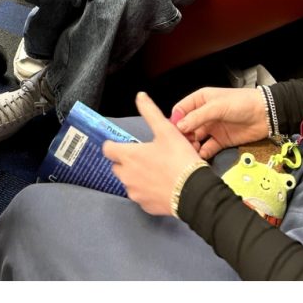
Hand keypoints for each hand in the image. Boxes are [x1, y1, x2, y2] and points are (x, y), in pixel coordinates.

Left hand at [105, 95, 209, 219]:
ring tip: (156, 174)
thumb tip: (140, 96)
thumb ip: (150, 112)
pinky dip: (148, 192)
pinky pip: (141, 197)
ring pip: (129, 183)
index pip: (107, 149)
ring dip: (137, 178)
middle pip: (117, 167)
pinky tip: (161, 187)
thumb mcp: (166, 131)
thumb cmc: (179, 159)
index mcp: (128, 156)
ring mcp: (135, 193)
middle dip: (126, 163)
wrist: (194, 192)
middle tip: (145, 159)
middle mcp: (126, 176)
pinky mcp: (144, 206)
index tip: (126, 145)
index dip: (114, 145)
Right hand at [168, 84, 274, 160]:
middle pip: (186, 126)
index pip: (181, 110)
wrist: (266, 114)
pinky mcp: (221, 140)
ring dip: (192, 145)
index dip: (175, 120)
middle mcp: (204, 114)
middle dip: (183, 135)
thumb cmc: (242, 103)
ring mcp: (212, 128)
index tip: (172, 131)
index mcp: (200, 100)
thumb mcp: (217, 107)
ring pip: (196, 138)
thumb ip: (197, 117)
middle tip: (181, 144)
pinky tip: (201, 155)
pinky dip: (204, 152)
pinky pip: (209, 148)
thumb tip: (179, 127)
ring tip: (191, 151)